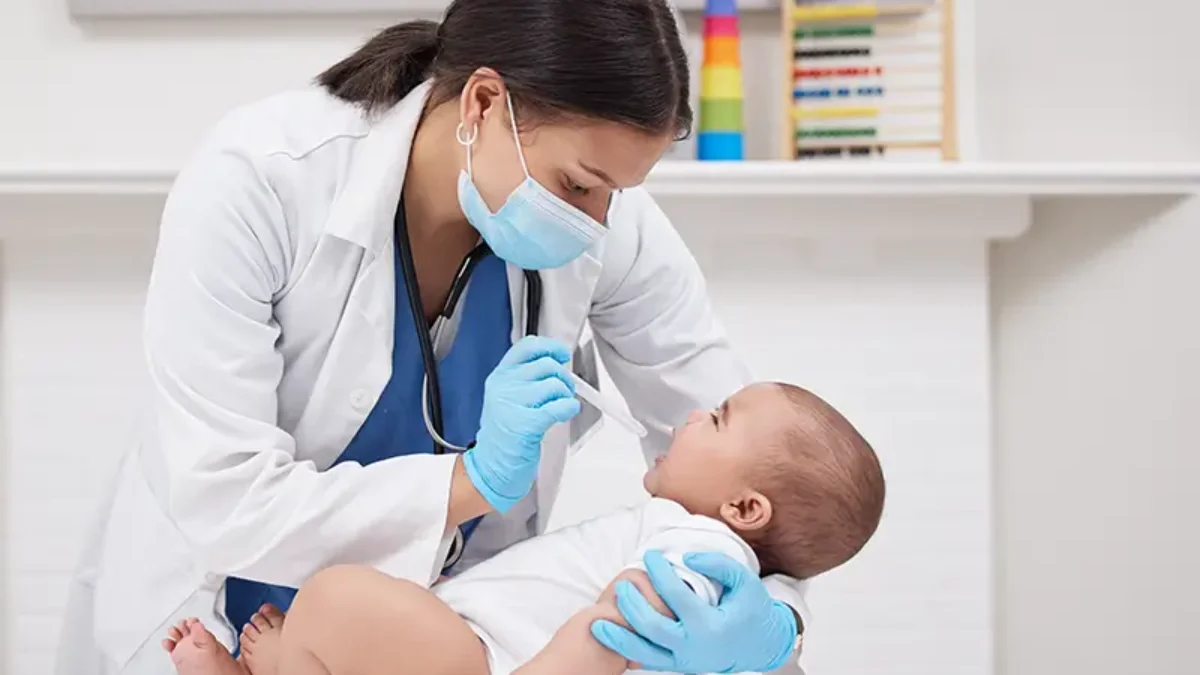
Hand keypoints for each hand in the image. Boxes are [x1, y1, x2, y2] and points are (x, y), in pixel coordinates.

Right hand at [462, 336, 580, 512]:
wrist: (491, 466)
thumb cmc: (503, 435)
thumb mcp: (506, 398)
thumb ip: (525, 379)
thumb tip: (556, 363)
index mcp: (499, 376)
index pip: (527, 347)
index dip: (550, 347)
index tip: (562, 354)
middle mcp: (503, 386)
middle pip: (546, 365)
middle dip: (563, 378)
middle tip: (564, 391)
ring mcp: (512, 404)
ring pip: (555, 385)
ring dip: (566, 395)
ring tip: (561, 406)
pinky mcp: (526, 424)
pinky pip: (558, 406)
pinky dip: (569, 407)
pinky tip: (567, 412)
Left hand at [589, 550, 796, 672]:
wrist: (759, 645)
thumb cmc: (750, 609)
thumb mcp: (744, 581)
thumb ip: (718, 564)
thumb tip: (686, 557)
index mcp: (710, 625)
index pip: (677, 596)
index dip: (660, 573)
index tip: (649, 556)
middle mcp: (694, 646)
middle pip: (653, 628)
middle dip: (632, 606)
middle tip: (621, 585)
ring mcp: (684, 661)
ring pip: (643, 652)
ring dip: (619, 638)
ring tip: (597, 621)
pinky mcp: (677, 667)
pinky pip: (646, 661)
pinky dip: (627, 651)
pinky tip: (610, 637)